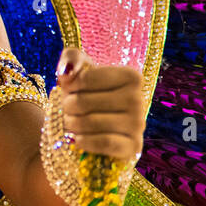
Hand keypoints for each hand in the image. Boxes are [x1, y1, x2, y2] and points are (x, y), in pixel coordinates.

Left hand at [55, 47, 144, 162]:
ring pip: (91, 123)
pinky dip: (85, 141)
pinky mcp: (133, 147)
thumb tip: (67, 71)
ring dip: (72, 124)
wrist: (94, 124)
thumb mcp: (78, 69)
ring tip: (71, 122)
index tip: (69, 89)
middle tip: (68, 109)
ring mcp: (138, 124)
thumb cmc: (86, 93)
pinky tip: (79, 138)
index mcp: (130, 77)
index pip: (85, 79)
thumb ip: (71, 59)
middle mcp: (138, 99)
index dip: (69, 85)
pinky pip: (105, 143)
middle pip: (84, 102)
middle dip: (68, 107)